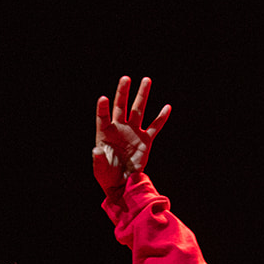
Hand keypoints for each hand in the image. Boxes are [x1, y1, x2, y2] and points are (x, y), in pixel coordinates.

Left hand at [92, 76, 170, 190]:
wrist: (122, 185)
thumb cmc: (107, 176)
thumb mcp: (99, 169)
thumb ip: (98, 159)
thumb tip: (96, 150)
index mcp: (105, 133)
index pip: (103, 116)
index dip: (103, 108)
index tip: (103, 99)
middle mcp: (119, 128)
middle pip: (121, 106)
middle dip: (123, 92)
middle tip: (125, 79)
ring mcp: (133, 132)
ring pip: (138, 110)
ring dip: (142, 96)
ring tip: (146, 80)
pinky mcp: (145, 140)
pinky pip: (155, 127)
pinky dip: (161, 117)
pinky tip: (167, 107)